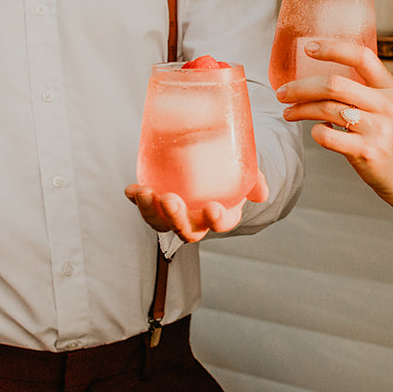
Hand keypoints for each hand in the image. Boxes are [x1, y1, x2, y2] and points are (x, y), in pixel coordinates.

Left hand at [124, 174, 268, 242]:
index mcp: (221, 215)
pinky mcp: (156, 201)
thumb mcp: (245, 171)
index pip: (221, 224)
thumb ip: (253, 180)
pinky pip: (144, 205)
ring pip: (160, 222)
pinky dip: (135, 200)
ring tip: (143, 193)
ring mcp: (173, 213)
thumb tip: (262, 193)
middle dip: (176, 219)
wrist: (210, 161)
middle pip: (186, 230)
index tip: (212, 208)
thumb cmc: (229, 170)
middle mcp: (196, 220)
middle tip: (170, 200)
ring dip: (150, 211)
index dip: (216, 221)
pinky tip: (130, 190)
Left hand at [274, 41, 392, 239]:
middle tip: (283, 92)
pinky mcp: (367, 152)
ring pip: (327, 109)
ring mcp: (377, 129)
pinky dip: (316, 132)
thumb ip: (364, 92)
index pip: (361, 57)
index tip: (309, 48)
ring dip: (300, 110)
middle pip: (334, 84)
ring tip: (289, 113)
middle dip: (301, 87)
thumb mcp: (389, 108)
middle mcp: (385, 105)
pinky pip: (329, 137)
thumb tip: (322, 79)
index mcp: (389, 89)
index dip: (333, 48)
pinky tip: (316, 131)